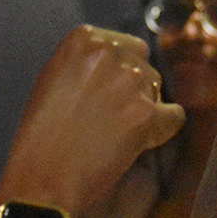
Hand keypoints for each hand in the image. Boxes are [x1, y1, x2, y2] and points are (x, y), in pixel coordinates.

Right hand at [0, 26, 183, 217]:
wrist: (42, 177)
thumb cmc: (42, 135)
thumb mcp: (55, 79)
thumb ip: (89, 63)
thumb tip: (120, 61)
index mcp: (83, 39)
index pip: (127, 46)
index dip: (121, 74)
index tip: (107, 93)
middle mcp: (108, 53)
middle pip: (144, 66)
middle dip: (134, 90)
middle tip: (110, 117)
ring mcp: (130, 82)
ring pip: (157, 91)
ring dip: (144, 110)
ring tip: (114, 133)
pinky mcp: (146, 113)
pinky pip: (174, 116)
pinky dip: (162, 130)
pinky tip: (139, 142)